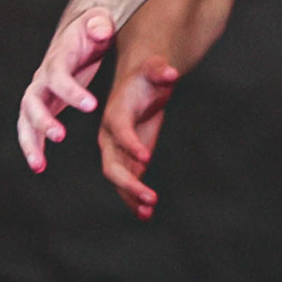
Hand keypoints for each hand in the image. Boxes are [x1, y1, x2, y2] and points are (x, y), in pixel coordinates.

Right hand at [18, 8, 114, 171]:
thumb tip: (101, 30)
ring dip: (30, 142)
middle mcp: (42, 78)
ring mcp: (39, 93)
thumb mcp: (99, 21)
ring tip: (39, 165)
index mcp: (58, 58)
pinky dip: (34, 146)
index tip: (91, 106)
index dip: (72, 91)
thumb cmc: (92, 29)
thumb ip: (100, 25)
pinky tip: (39, 165)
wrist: (79, 35)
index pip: (59, 76)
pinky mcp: (42, 106)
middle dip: (44, 120)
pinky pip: (32, 129)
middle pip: (33, 101)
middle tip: (60, 136)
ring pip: (26, 120)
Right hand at [98, 54, 181, 217]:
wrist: (140, 86)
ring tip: (150, 210)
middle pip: (112, 165)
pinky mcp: (127, 160)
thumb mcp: (154, 68)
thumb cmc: (147, 76)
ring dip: (132, 196)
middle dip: (130, 183)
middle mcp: (110, 136)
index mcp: (115, 114)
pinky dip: (134, 198)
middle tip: (151, 197)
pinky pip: (127, 183)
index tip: (146, 158)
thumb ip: (160, 70)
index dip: (130, 144)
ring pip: (119, 179)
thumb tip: (171, 72)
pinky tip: (147, 213)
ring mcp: (117, 151)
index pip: (119, 132)